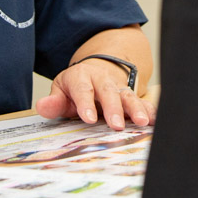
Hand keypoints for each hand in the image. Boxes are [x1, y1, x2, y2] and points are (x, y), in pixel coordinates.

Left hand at [37, 59, 155, 129]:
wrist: (95, 72)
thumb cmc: (75, 87)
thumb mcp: (61, 91)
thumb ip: (53, 102)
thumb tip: (42, 106)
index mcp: (81, 77)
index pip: (83, 89)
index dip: (86, 103)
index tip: (89, 119)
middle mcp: (102, 79)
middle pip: (108, 92)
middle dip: (113, 108)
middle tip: (116, 125)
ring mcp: (118, 87)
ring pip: (128, 96)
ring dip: (136, 109)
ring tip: (142, 122)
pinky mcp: (132, 95)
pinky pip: (143, 101)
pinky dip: (150, 110)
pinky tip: (156, 120)